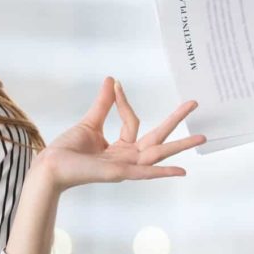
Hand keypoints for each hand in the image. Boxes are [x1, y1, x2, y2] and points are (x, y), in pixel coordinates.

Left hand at [31, 77, 205, 191]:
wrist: (51, 166)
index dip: (124, 102)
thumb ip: (104, 104)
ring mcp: (126, 166)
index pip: (132, 120)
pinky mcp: (119, 174)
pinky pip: (145, 173)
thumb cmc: (67, 150)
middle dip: (175, 120)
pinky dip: (163, 172)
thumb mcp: (90, 122)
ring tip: (203, 137)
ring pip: (158, 153)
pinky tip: (182, 171)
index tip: (116, 85)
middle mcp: (127, 157)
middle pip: (158, 137)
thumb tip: (112, 80)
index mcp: (120, 147)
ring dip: (180, 146)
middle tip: (194, 103)